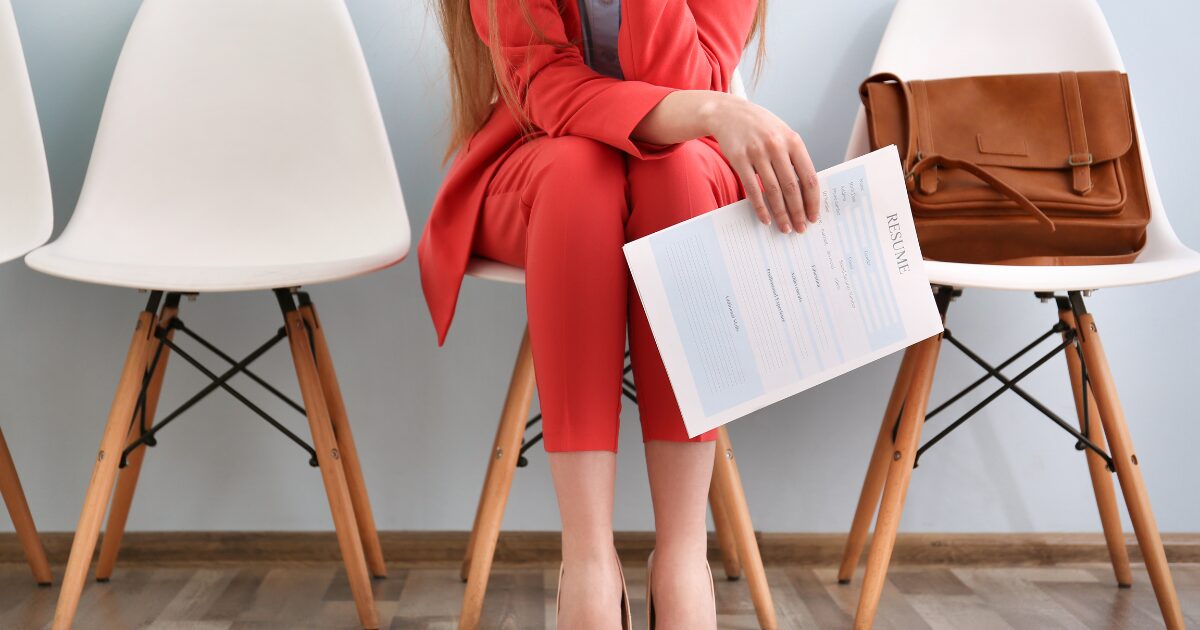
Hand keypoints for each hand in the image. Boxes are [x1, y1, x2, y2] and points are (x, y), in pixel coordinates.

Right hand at [702, 93, 819, 233]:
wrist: (729, 112)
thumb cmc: (760, 126)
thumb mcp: (782, 134)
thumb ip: (794, 157)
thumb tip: (806, 190)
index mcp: (793, 141)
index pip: (808, 177)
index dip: (813, 200)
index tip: (814, 216)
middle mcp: (776, 146)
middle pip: (792, 187)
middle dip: (798, 212)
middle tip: (801, 228)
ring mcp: (757, 152)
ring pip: (773, 191)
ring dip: (780, 213)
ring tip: (785, 227)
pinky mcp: (739, 159)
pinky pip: (751, 189)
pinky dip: (760, 207)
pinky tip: (765, 218)